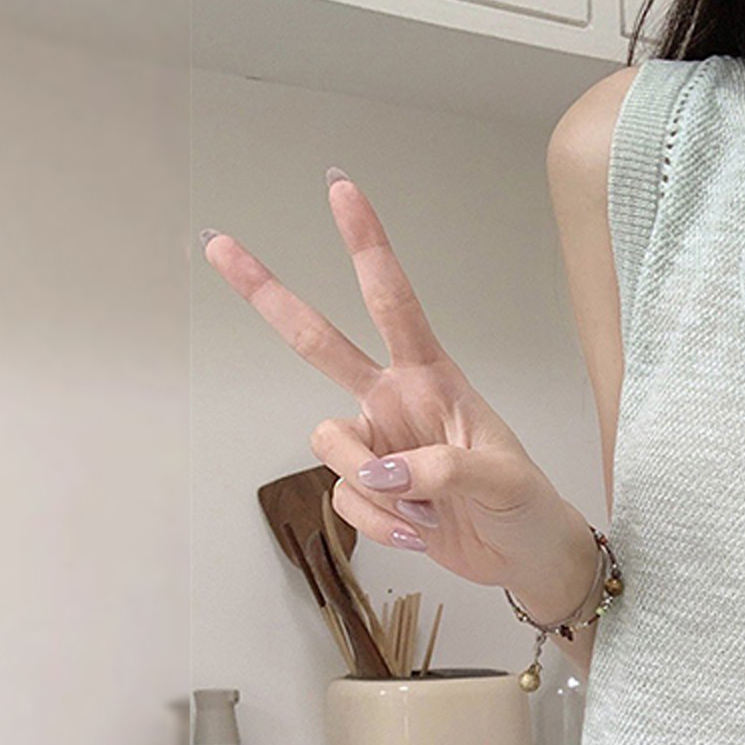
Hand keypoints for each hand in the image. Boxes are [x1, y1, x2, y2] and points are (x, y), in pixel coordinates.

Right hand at [201, 167, 554, 586]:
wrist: (524, 556)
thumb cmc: (526, 505)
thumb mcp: (501, 479)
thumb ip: (439, 469)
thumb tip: (378, 473)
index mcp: (433, 378)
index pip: (392, 301)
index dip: (366, 244)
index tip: (339, 188)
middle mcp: (394, 402)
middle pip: (317, 341)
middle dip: (268, 295)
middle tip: (218, 244)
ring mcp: (378, 446)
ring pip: (330, 446)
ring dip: (376, 492)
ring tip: (429, 513)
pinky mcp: (370, 490)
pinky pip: (346, 499)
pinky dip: (381, 525)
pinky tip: (420, 532)